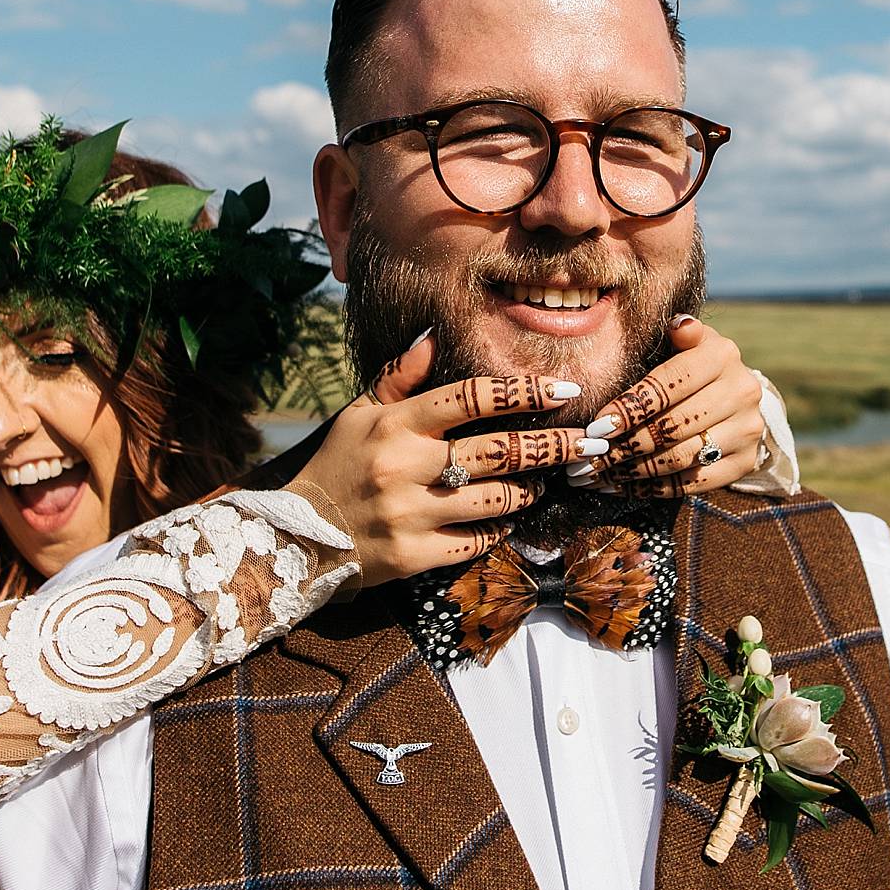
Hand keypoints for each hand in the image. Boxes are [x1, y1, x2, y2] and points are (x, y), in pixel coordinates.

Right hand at [284, 333, 600, 586]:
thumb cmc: (338, 465)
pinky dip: (500, 528)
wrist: (297, 535)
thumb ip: (399, 376)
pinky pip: (476, 540)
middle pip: (498, 450)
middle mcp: (406, 466)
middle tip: (591, 440)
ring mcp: (411, 514)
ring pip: (496, 499)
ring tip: (549, 479)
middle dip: (553, 444)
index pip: (471, 397)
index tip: (565, 389)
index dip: (523, 391)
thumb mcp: (359, 414)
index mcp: (396, 425)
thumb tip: (434, 334)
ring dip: (530, 488)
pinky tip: (512, 517)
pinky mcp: (414, 555)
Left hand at [574, 315, 770, 498]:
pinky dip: (653, 488)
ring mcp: (747, 430)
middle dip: (626, 443)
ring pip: (680, 457)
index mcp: (723, 354)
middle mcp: (742, 391)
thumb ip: (679, 333)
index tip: (598, 424)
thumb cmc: (694, 365)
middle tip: (592, 454)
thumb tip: (677, 325)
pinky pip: (693, 482)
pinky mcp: (744, 462)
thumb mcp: (687, 341)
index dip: (631, 405)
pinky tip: (622, 485)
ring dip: (633, 469)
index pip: (670, 383)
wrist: (737, 398)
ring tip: (600, 472)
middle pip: (673, 425)